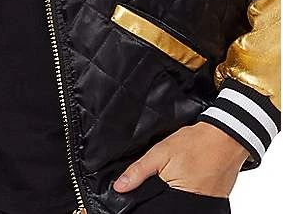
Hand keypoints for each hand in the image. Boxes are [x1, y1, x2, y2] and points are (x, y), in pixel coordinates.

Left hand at [113, 122, 249, 197]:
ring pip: (180, 206)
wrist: (225, 138)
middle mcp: (192, 206)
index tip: (144, 194)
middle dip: (159, 199)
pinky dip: (186, 196)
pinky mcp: (214, 202)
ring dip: (172, 198)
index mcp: (176, 198)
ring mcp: (205, 206)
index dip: (147, 202)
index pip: (154, 208)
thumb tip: (120, 187)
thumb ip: (139, 171)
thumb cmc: (194, 143)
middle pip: (167, 207)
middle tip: (162, 181)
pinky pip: (195, 204)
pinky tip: (184, 182)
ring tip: (174, 180)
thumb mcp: (160, 152)